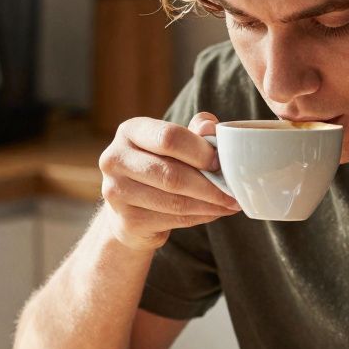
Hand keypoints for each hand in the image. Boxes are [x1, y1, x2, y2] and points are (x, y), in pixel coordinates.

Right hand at [98, 112, 239, 250]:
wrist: (129, 209)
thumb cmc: (158, 167)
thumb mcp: (174, 145)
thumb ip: (194, 133)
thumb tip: (209, 127)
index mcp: (129, 131)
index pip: (169, 137)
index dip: (200, 151)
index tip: (222, 162)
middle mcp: (115, 159)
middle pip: (171, 174)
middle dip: (209, 184)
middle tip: (234, 190)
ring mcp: (116, 192)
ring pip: (175, 201)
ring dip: (209, 204)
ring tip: (230, 203)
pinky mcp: (127, 221)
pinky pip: (173, 220)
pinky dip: (200, 217)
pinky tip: (214, 212)